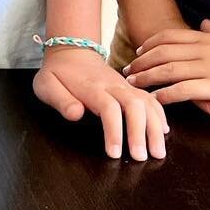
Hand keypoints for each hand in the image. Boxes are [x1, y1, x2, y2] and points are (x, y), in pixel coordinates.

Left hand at [34, 45, 167, 160]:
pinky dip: (160, 114)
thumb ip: (60, 100)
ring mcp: (124, 85)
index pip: (108, 108)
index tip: (114, 153)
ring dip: (155, 127)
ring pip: (147, 102)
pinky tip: (162, 131)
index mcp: (91, 87)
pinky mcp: (130, 88)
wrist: (71, 51)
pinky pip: (150, 98)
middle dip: (140, 132)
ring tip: (158, 152)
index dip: (113, 131)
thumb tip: (76, 114)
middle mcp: (113, 85)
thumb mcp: (46, 85)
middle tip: (141, 158)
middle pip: (134, 105)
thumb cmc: (57, 73)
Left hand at [124, 19, 209, 112]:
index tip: (140, 51)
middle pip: (162, 53)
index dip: (151, 44)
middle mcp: (203, 50)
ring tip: (132, 84)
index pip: (169, 37)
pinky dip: (165, 94)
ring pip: (167, 70)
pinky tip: (155, 99)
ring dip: (146, 77)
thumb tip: (204, 24)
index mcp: (208, 39)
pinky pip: (182, 90)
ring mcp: (208, 68)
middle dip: (141, 61)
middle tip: (127, 70)